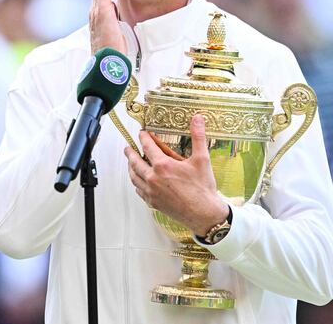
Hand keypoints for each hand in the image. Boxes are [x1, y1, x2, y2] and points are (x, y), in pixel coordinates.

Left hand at [124, 115, 228, 235]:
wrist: (204, 214)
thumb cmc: (203, 188)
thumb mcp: (202, 159)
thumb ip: (198, 136)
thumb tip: (197, 119)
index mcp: (163, 165)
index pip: (147, 146)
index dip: (143, 138)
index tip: (142, 133)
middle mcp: (153, 178)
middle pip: (135, 162)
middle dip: (130, 153)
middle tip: (128, 148)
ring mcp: (151, 192)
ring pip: (134, 177)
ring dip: (131, 168)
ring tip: (130, 163)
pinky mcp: (153, 202)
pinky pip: (139, 190)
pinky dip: (137, 183)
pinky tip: (139, 181)